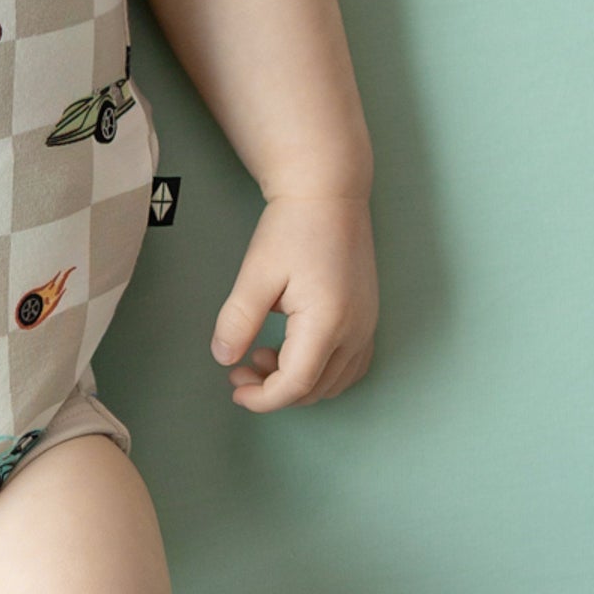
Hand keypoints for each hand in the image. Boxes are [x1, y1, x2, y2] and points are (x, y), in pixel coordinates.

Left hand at [209, 193, 375, 410]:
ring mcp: (367, 326)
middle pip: (314, 390)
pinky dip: (319, 372)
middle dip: (272, 390)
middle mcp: (355, 331)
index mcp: (328, 321)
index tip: (234, 389)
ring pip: (334, 383)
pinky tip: (292, 351)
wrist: (329, 194)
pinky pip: (349, 367)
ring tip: (262, 355)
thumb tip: (224, 358)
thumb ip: (238, 320)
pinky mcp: (368, 319)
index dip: (262, 398)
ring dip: (296, 383)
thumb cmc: (293, 227)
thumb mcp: (256, 273)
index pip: (295, 384)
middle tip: (239, 369)